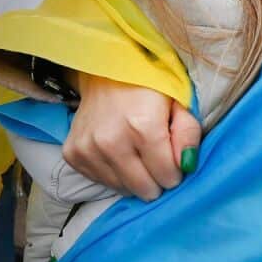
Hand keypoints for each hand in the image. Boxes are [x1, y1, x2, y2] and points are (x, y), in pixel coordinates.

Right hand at [63, 74, 200, 200]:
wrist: (106, 73)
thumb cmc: (150, 88)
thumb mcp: (180, 104)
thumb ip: (189, 135)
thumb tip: (187, 166)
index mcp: (143, 127)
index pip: (166, 176)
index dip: (176, 172)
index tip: (174, 161)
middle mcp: (111, 142)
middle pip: (144, 188)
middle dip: (157, 181)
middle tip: (158, 162)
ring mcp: (88, 149)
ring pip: (123, 189)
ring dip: (136, 179)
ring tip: (139, 155)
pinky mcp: (72, 154)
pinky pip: (101, 181)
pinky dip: (115, 175)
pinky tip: (120, 155)